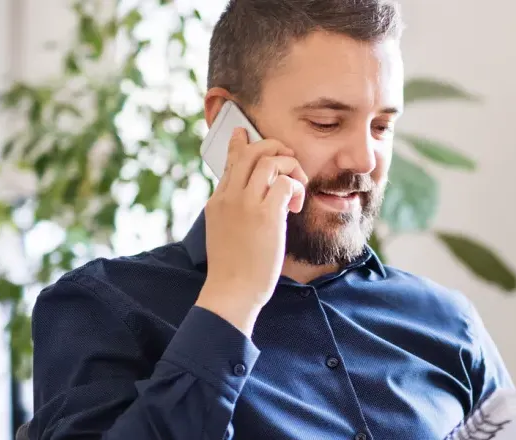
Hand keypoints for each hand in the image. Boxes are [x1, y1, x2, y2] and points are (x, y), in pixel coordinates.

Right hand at [195, 127, 306, 335]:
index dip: (241, 144)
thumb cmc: (232, 269)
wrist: (231, 292)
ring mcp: (246, 204)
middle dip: (274, 148)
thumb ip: (233, 212)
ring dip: (290, 167)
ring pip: (270, 161)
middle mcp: (229, 197)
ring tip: (297, 186)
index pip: (231, 161)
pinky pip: (286, 182)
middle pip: (252, 151)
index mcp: (217, 201)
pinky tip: (296, 206)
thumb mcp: (224, 232)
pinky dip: (296, 187)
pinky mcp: (266, 215)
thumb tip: (246, 201)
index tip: (245, 134)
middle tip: (289, 161)